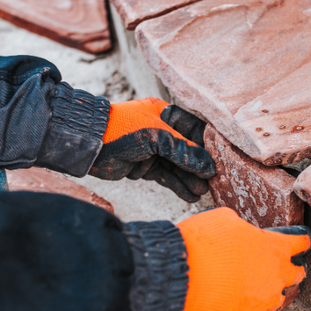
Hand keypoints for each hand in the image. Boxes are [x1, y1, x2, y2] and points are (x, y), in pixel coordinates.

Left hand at [90, 98, 215, 201]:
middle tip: (214, 181)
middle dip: (201, 167)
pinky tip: (190, 195)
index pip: (195, 130)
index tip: (222, 160)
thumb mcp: (158, 137)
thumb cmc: (122, 129)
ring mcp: (154, 151)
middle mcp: (163, 132)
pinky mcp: (146, 167)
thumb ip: (185, 152)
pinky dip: (177, 186)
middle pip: (189, 151)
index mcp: (167, 115)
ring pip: (178, 167)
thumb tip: (209, 167)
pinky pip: (166, 177)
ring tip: (203, 192)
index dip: (209, 146)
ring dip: (190, 179)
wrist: (88, 144)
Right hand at [176, 208, 310, 310]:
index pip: (300, 241)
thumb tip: (241, 232)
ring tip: (251, 284)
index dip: (300, 238)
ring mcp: (263, 301)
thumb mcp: (223, 219)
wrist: (178, 275)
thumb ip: (242, 227)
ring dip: (268, 290)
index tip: (301, 238)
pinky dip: (249, 309)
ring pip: (276, 298)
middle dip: (289, 267)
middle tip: (278, 263)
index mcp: (275, 247)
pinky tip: (237, 302)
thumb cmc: (201, 241)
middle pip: (296, 273)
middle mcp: (276, 276)